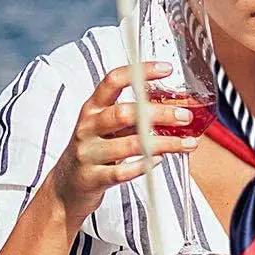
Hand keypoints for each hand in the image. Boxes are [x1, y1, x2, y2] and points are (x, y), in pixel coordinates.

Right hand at [49, 63, 198, 227]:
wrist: (67, 186)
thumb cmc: (96, 150)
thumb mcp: (108, 127)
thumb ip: (136, 116)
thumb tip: (178, 107)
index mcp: (93, 108)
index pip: (113, 81)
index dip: (139, 72)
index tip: (166, 68)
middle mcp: (88, 127)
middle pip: (124, 113)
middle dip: (160, 113)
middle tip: (185, 116)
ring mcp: (88, 152)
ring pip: (129, 144)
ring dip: (164, 143)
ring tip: (187, 144)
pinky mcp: (92, 177)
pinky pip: (122, 172)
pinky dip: (144, 165)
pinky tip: (159, 160)